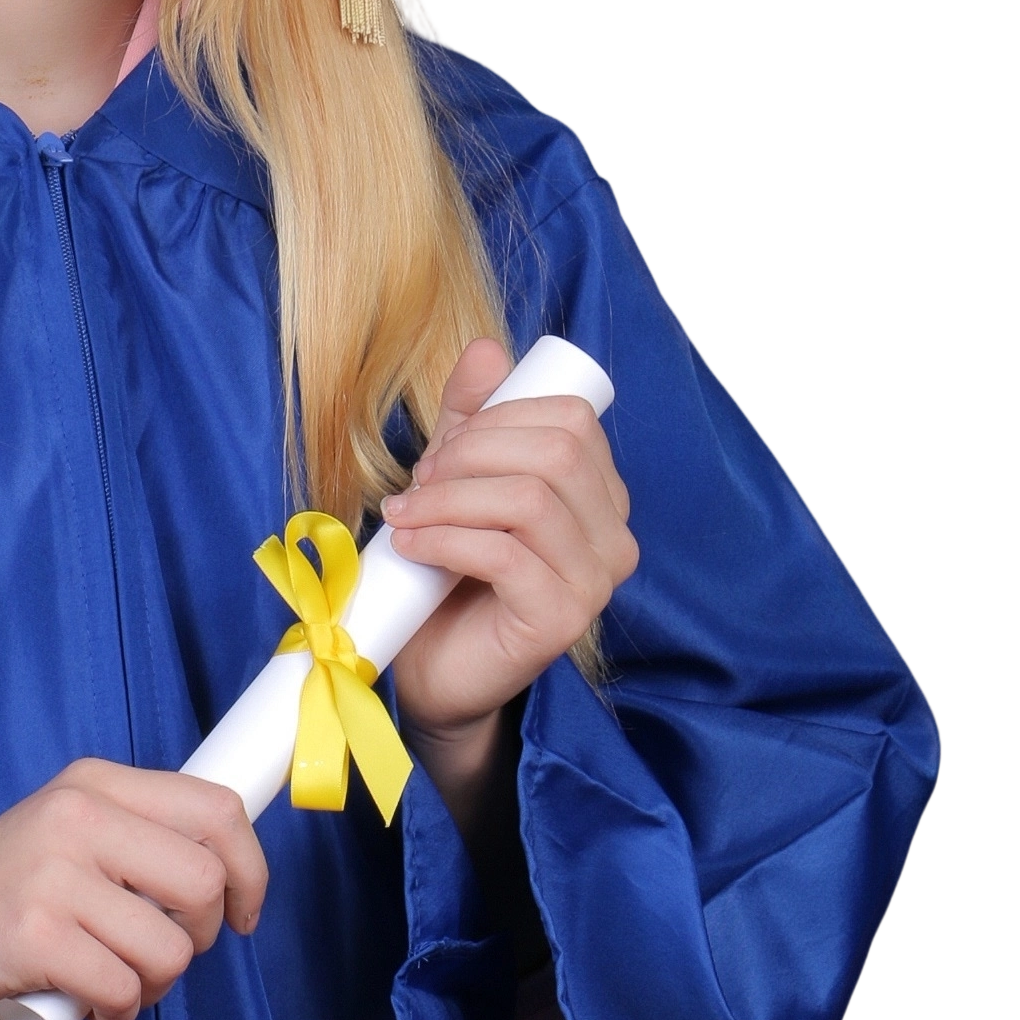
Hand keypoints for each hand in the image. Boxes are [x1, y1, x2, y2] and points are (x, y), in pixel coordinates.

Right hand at [0, 760, 267, 1019]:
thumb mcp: (71, 833)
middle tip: (163, 952)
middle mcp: (77, 817)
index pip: (214, 809)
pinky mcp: (34, 935)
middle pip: (202, 882)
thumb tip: (229, 875)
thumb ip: (140, 836)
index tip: (243, 912)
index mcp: (94, 783)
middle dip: (201, 937)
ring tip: (119, 982)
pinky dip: (119, 1010)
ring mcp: (53, 874)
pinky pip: (122, 987)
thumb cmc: (10, 889)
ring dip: (156, 984)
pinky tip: (94, 1003)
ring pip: (169, 948)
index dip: (250, 869)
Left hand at [382, 336, 638, 801]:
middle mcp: (613, 536)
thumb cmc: (447, 573)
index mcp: (599, 495)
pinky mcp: (561, 620)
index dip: (497, 420)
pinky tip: (411, 545)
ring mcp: (595, 582)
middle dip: (472, 454)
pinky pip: (506, 554)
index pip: (571, 420)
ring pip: (529, 500)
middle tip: (418, 484)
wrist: (432, 670)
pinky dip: (446, 538)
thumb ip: (473, 417)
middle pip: (556, 452)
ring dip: (450, 498)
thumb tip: (486, 350)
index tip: (441, 452)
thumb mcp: (454, 480)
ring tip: (405, 515)